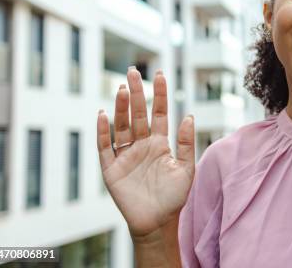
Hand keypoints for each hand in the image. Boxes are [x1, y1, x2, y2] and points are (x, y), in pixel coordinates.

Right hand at [97, 68, 194, 237]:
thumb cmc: (174, 197)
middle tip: (133, 70)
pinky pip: (105, 147)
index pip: (159, 113)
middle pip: (137, 114)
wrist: (157, 222)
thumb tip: (188, 116)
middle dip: (137, 93)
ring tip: (124, 88)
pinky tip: (103, 114)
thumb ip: (186, 143)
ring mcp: (125, 155)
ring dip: (121, 107)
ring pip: (121, 126)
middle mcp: (141, 145)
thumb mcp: (186, 169)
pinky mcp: (111, 169)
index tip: (159, 74)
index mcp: (159, 143)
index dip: (159, 94)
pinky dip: (103, 131)